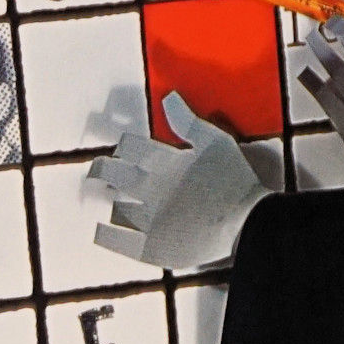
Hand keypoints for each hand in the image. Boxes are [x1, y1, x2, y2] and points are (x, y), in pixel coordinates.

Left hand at [86, 92, 274, 269]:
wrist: (248, 221)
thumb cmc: (234, 179)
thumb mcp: (215, 141)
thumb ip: (188, 120)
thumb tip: (168, 97)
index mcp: (162, 161)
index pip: (128, 146)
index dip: (123, 147)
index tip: (123, 152)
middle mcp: (149, 188)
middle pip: (109, 173)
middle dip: (99, 169)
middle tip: (96, 171)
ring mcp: (147, 219)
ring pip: (115, 206)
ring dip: (110, 201)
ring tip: (110, 200)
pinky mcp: (149, 247)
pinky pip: (115, 240)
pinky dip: (104, 233)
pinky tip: (100, 229)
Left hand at [298, 5, 343, 179]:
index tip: (340, 10)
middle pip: (341, 48)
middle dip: (330, 31)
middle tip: (324, 22)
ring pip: (329, 67)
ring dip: (318, 50)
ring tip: (312, 39)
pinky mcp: (339, 116)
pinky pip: (320, 95)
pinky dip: (310, 81)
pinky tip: (304, 72)